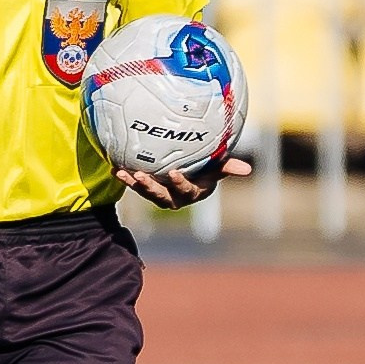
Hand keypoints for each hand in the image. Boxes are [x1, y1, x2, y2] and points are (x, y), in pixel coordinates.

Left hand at [117, 158, 252, 209]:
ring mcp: (161, 194)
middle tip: (140, 175)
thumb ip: (229, 166)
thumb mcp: (218, 165)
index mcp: (194, 193)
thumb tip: (248, 169)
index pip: (187, 191)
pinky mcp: (148, 188)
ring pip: (147, 193)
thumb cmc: (208, 167)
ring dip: (134, 184)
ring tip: (123, 173)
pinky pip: (136, 184)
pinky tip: (115, 167)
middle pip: (162, 197)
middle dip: (150, 188)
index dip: (180, 184)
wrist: (191, 168)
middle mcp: (176, 198)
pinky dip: (126, 177)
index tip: (173, 172)